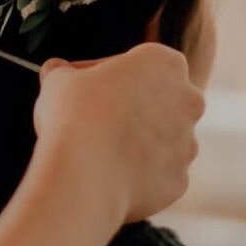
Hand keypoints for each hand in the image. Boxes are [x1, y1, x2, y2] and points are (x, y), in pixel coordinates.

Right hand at [32, 43, 204, 223]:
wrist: (85, 175)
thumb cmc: (74, 117)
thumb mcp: (58, 79)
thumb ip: (63, 72)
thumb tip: (56, 71)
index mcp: (166, 63)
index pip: (135, 63)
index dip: (102, 74)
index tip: (80, 88)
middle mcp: (189, 102)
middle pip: (155, 102)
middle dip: (128, 109)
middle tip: (90, 120)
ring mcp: (188, 145)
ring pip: (158, 142)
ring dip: (134, 144)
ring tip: (96, 152)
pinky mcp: (179, 182)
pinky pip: (155, 176)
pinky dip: (135, 177)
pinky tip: (106, 177)